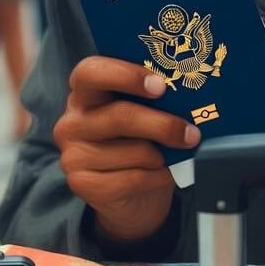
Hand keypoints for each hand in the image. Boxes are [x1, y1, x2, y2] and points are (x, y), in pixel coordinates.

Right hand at [55, 57, 201, 246]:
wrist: (133, 193)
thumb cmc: (142, 140)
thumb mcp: (146, 112)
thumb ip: (156, 99)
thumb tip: (190, 95)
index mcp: (86, 91)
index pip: (91, 72)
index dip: (126, 76)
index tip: (160, 86)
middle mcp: (73, 121)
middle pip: (121, 116)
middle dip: (163, 125)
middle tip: (191, 133)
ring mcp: (73, 154)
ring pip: (133, 151)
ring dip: (163, 155)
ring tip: (173, 156)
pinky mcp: (82, 185)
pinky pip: (132, 179)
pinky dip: (158, 177)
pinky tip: (164, 174)